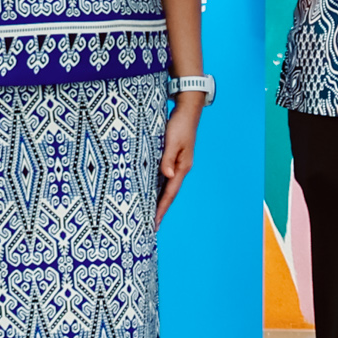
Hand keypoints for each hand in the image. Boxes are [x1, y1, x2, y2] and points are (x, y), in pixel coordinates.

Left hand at [156, 96, 200, 225]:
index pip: (170, 193)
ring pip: (166, 187)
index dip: (161, 208)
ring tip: (150, 214)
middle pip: (169, 194)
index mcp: (182, 167)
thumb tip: (167, 176)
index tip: (154, 223)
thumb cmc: (179, 125)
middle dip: (160, 210)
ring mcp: (177, 164)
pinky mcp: (172, 158)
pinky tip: (151, 192)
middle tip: (151, 226)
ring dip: (159, 200)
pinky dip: (157, 188)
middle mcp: (180, 168)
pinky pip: (164, 178)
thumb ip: (167, 159)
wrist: (187, 111)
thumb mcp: (172, 141)